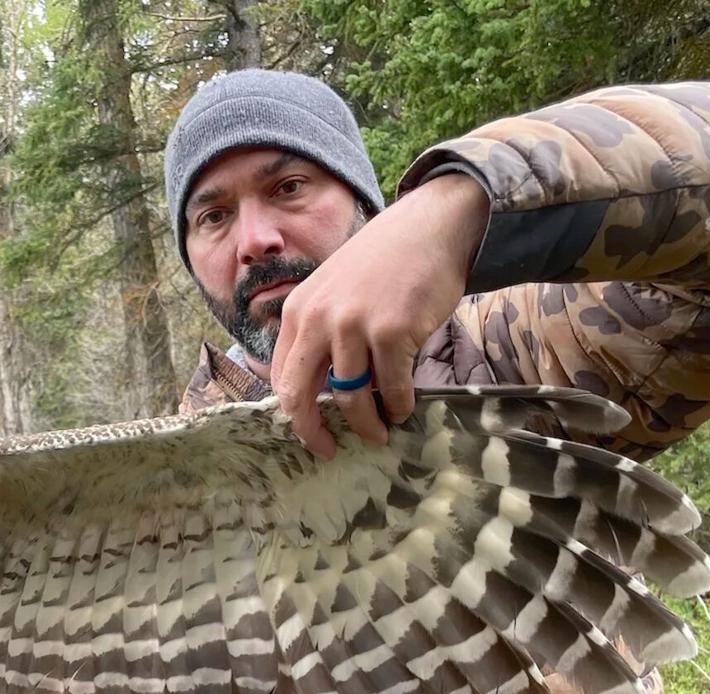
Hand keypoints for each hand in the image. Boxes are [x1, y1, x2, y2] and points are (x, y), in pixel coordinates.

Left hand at [270, 172, 489, 457]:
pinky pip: (391, 387)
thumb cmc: (383, 263)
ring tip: (380, 432)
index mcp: (298, 311)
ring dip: (367, 424)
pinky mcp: (391, 331)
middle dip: (313, 433)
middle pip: (300, 395)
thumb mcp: (332, 290)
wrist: (427, 227)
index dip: (294, 412)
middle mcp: (318, 319)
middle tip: (329, 451)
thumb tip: (319, 388)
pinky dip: (399, 404)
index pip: (282, 377)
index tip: (310, 430)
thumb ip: (319, 331)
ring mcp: (353, 325)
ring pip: (350, 398)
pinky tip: (404, 408)